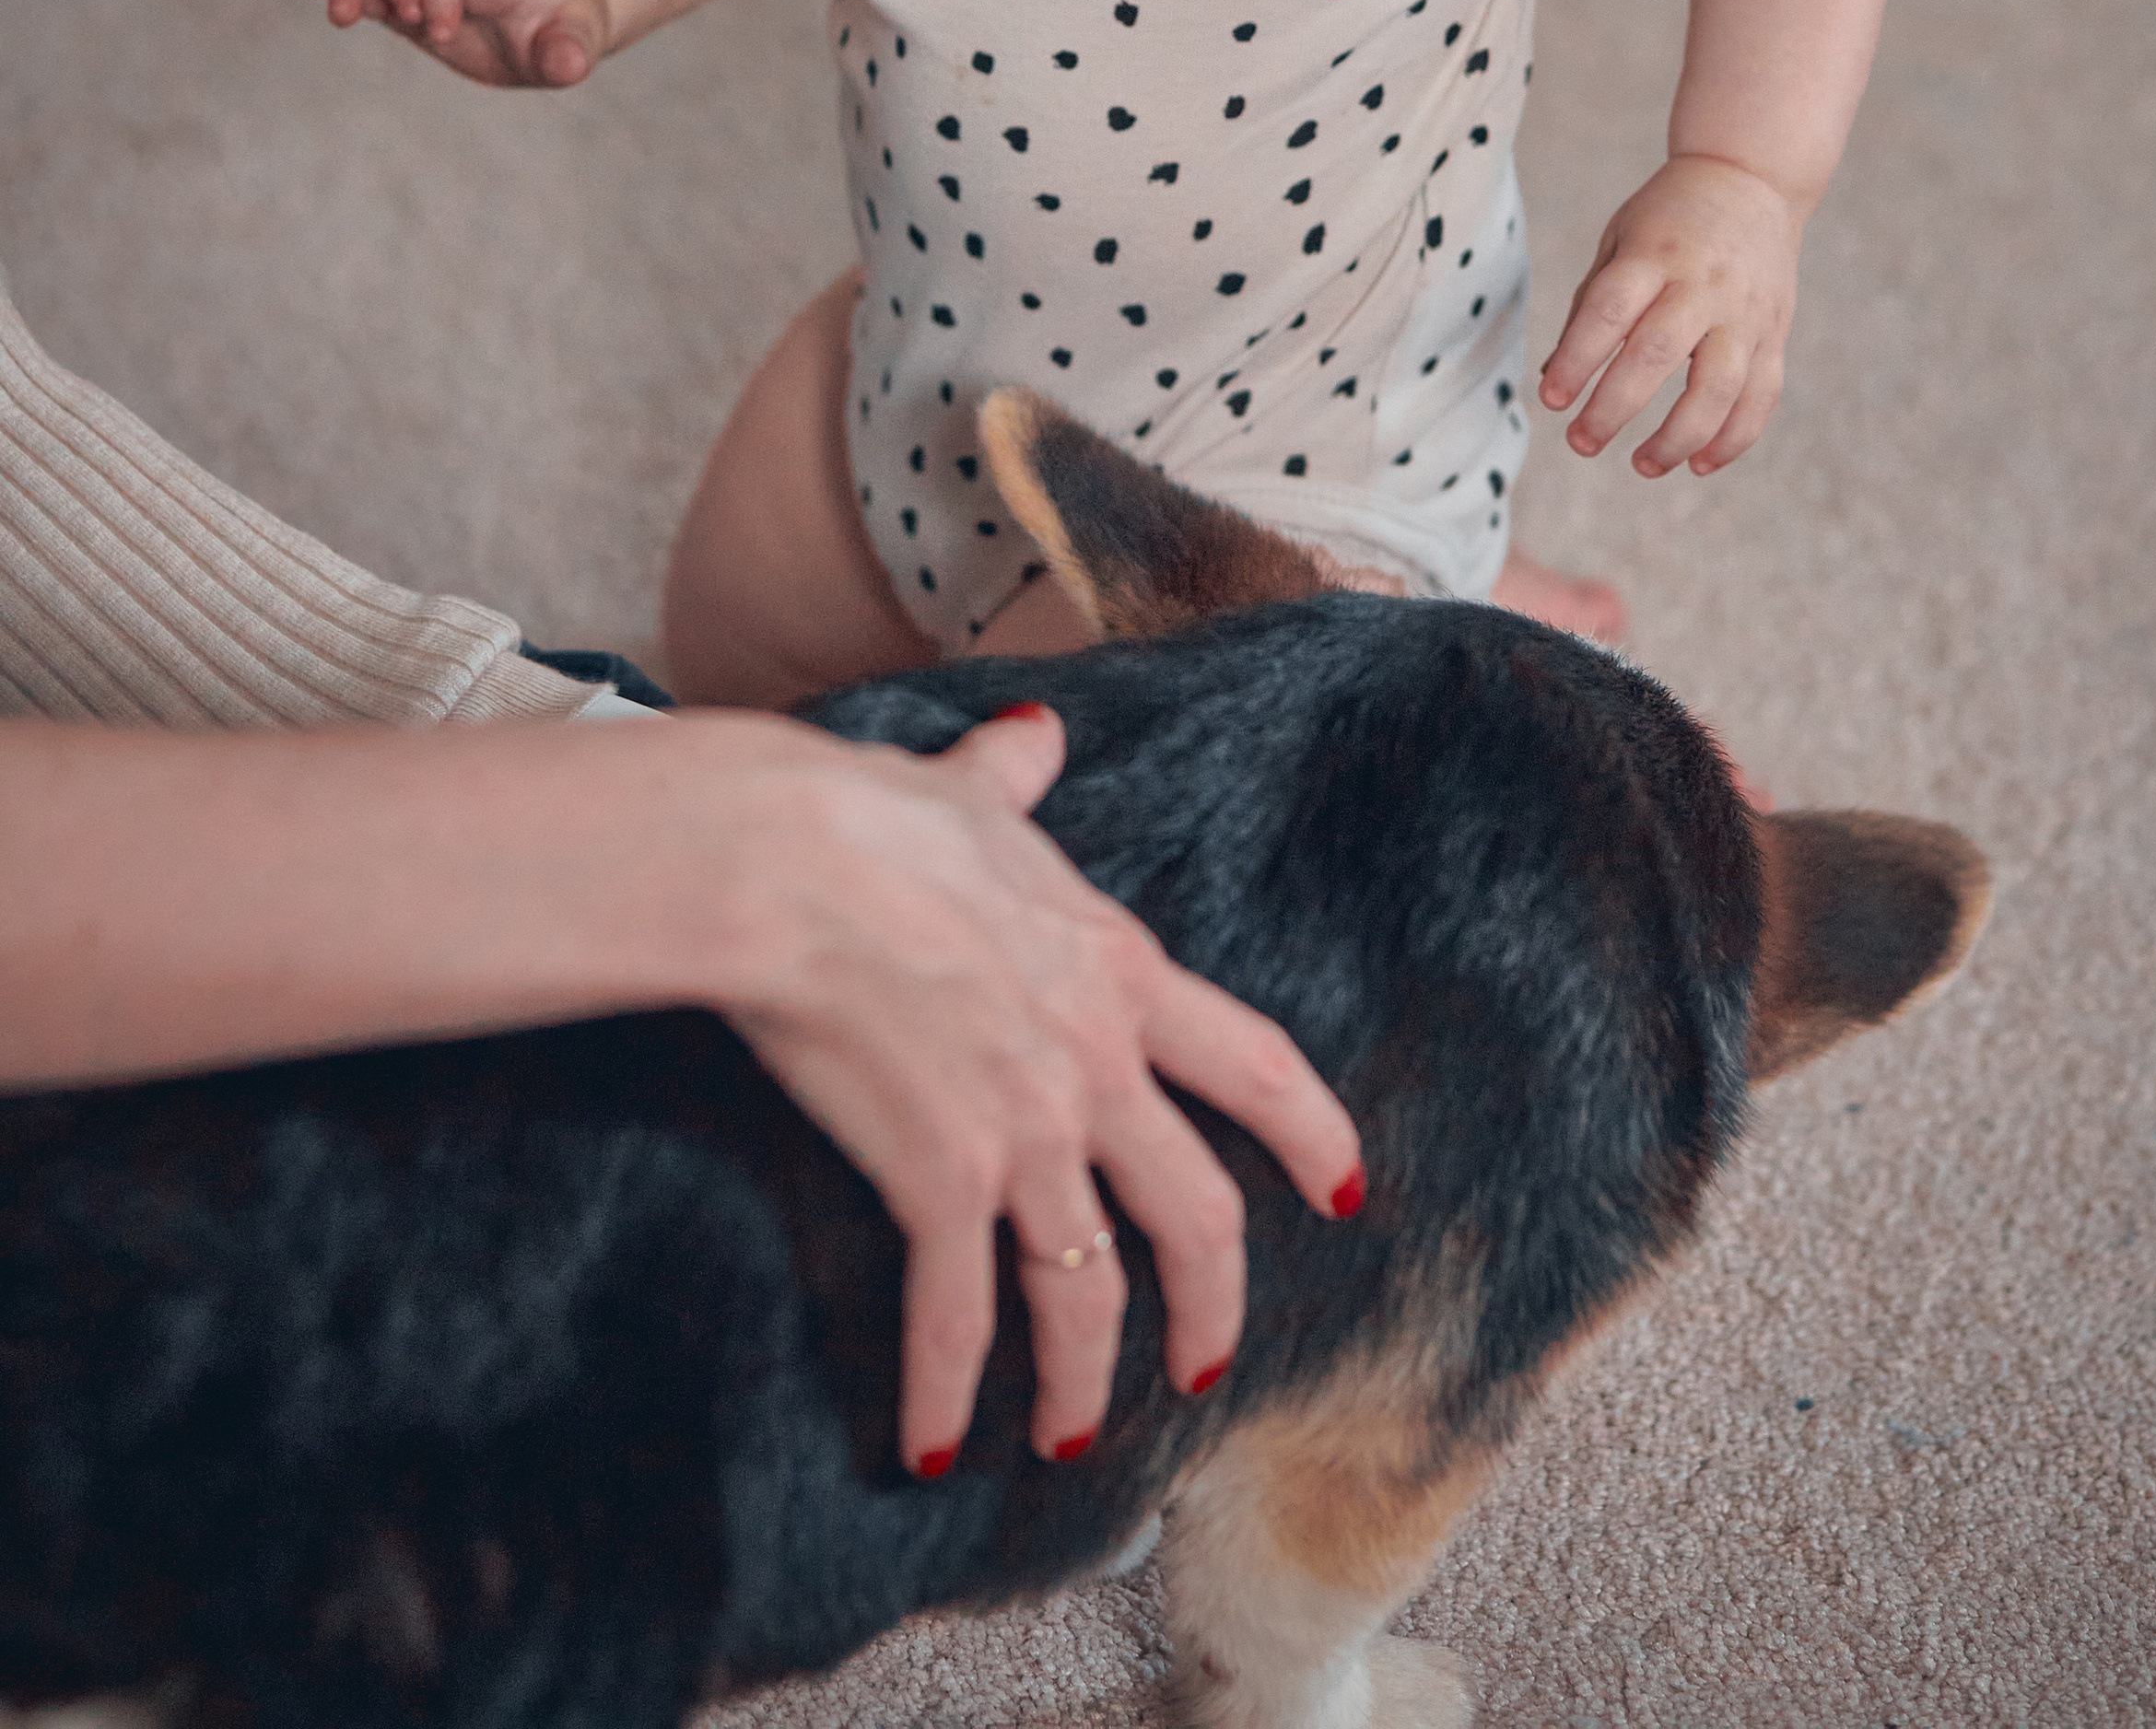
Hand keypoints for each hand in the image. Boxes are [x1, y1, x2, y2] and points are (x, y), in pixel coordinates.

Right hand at [721, 707, 1361, 1475]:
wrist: (790, 863)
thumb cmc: (871, 819)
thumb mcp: (971, 795)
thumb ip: (1013, 779)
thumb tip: (1034, 734)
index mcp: (1119, 971)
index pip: (1257, 1067)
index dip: (1310, 1137)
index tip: (1343, 1196)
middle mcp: (1096, 1062)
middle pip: (1196, 1212)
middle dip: (1211, 1307)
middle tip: (1205, 1370)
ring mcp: (1027, 1128)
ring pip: (1088, 1290)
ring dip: (1083, 1382)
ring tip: (1070, 1441)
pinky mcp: (941, 1177)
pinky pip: (958, 1315)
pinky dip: (945, 1391)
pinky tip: (927, 1442)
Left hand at [1538, 154, 1802, 477]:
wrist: (1752, 178)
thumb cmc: (1669, 218)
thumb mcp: (1620, 237)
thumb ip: (1591, 303)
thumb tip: (1553, 377)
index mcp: (1654, 254)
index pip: (1609, 312)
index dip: (1577, 359)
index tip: (1551, 399)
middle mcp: (1702, 284)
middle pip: (1657, 355)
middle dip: (1615, 407)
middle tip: (1580, 443)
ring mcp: (1745, 312)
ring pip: (1718, 387)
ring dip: (1679, 436)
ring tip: (1641, 465)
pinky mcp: (1775, 333)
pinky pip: (1761, 396)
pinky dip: (1734, 438)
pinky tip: (1699, 464)